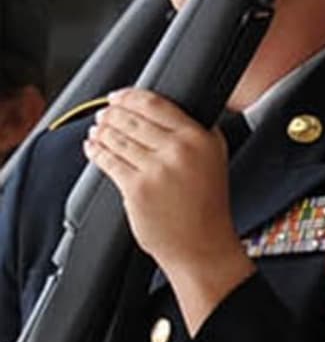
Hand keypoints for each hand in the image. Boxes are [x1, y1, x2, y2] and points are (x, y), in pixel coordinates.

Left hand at [85, 89, 253, 332]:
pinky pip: (108, 161)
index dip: (129, 96)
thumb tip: (157, 110)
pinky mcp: (137, 188)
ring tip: (97, 131)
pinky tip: (93, 148)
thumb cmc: (207, 205)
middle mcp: (180, 150)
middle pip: (132, 118)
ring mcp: (158, 169)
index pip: (155, 104)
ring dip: (102, 132)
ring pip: (117, 138)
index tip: (117, 97)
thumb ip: (195, 132)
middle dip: (111, 114)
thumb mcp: (214, 158)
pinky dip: (96, 152)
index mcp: (201, 138)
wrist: (203, 244)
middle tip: (104, 115)